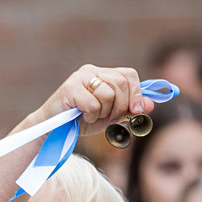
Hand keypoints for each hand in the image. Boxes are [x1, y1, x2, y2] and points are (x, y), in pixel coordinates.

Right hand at [29, 64, 155, 136]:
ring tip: (92, 116)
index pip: (129, 74)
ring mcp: (79, 78)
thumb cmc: (80, 121)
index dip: (136, 93)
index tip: (136, 111)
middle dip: (122, 106)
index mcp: (102, 73)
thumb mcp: (110, 115)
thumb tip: (150, 105)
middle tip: (111, 118)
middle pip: (122, 83)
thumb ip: (129, 108)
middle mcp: (91, 71)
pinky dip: (91, 116)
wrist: (51, 130)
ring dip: (104, 112)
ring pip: (109, 94)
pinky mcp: (69, 89)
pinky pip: (94, 104)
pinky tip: (81, 117)